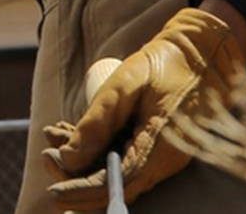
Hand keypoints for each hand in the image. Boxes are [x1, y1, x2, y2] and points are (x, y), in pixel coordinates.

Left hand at [42, 7, 245, 209]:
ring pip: (114, 174)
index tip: (53, 191)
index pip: (116, 185)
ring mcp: (160, 158)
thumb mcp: (124, 86)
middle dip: (75, 176)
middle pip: (113, 187)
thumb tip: (67, 159)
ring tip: (53, 135)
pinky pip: (121, 161)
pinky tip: (68, 132)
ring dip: (80, 161)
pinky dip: (93, 150)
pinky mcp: (154, 149)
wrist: (198, 53)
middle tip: (47, 153)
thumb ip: (96, 123)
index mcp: (160, 149)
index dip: (81, 191)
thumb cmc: (162, 65)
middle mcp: (162, 162)